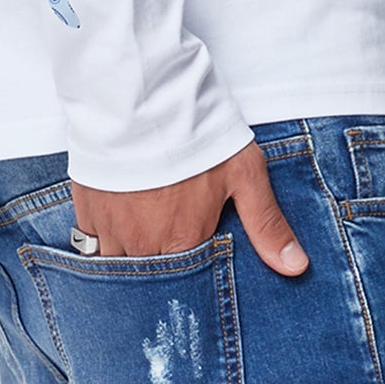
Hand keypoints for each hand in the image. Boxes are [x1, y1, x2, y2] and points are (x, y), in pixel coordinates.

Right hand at [70, 143, 308, 276]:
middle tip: (167, 252)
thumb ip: (266, 224)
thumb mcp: (244, 174)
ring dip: (132, 261)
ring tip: (145, 240)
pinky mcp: (88, 212)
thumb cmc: (196, 133)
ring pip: (119, 267)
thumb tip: (296, 267)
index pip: (189, 286)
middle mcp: (144, 246)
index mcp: (184, 242)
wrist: (140, 97)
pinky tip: (119, 227)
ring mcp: (112, 231)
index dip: (193, 281)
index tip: (194, 269)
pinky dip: (104, 243)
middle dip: (161, 274)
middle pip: (151, 280)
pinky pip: (92, 246)